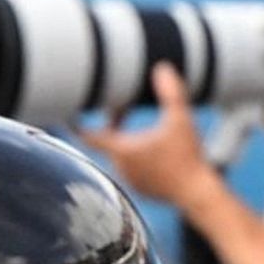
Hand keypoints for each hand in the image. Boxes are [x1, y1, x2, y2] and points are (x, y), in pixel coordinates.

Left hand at [80, 62, 213, 211]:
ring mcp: (130, 180)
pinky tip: (154, 150)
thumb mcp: (181, 120)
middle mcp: (121, 167)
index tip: (65, 114)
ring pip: (121, 154)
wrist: (198, 194)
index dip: (76, 123)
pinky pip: (132, 167)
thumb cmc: (189, 157)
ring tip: (143, 129)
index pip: (89, 135)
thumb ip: (171, 92)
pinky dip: (137, 156)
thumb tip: (162, 68)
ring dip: (127, 140)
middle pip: (108, 140)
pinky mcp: (142, 188)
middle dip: (113, 123)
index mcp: (123, 150)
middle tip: (122, 107)